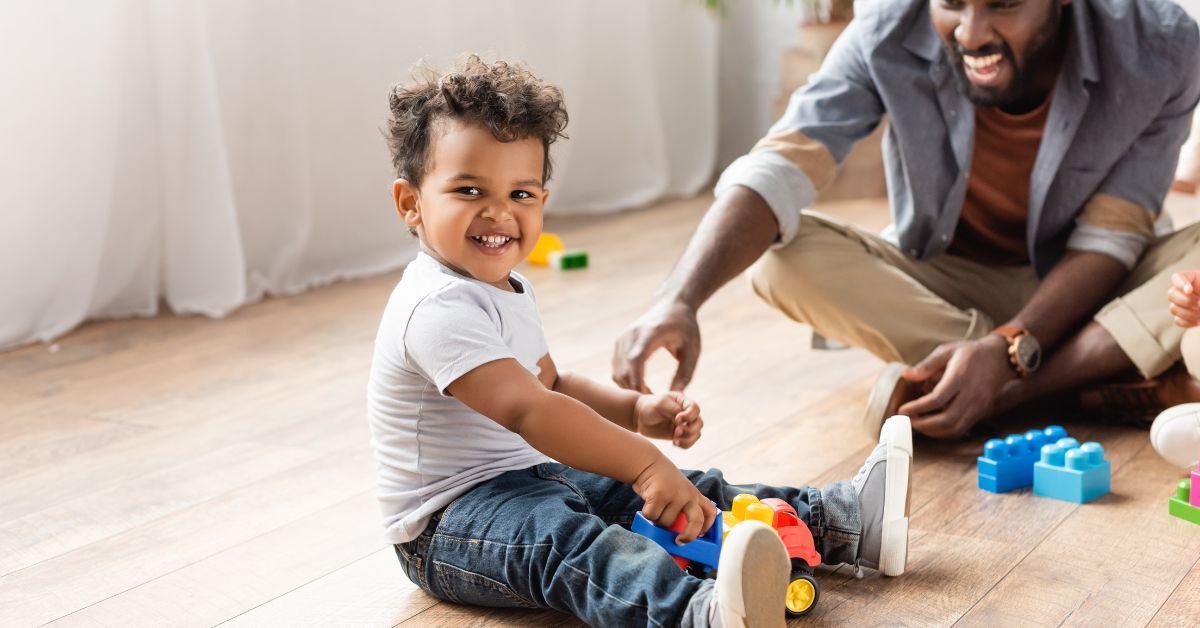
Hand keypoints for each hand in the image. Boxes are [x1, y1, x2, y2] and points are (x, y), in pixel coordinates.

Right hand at [613, 300, 700, 392]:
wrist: (672, 305)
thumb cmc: (685, 328)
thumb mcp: (693, 350)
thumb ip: (686, 372)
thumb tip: (676, 394)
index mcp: (651, 333)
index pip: (636, 358)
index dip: (638, 379)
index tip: (648, 395)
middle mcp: (632, 334)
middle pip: (623, 368)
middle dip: (634, 388)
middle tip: (651, 401)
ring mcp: (623, 338)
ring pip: (617, 370)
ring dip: (628, 386)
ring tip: (648, 394)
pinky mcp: (620, 342)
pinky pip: (616, 367)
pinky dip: (625, 379)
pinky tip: (641, 385)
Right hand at [632, 457, 717, 543]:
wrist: (648, 463)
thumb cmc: (662, 481)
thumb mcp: (680, 490)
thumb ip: (683, 506)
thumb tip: (678, 533)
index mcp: (695, 495)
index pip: (710, 512)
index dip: (708, 527)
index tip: (701, 536)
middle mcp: (688, 495)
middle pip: (696, 522)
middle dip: (688, 536)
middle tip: (679, 541)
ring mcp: (675, 495)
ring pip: (667, 522)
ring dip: (658, 520)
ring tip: (656, 507)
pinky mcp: (659, 495)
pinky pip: (652, 516)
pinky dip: (647, 514)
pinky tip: (647, 503)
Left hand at [634, 391, 702, 447]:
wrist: (640, 416)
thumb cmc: (650, 406)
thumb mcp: (660, 403)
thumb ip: (673, 409)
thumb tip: (683, 419)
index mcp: (683, 402)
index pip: (695, 409)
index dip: (689, 416)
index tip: (677, 419)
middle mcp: (687, 414)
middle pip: (699, 423)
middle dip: (690, 429)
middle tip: (676, 432)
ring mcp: (684, 425)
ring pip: (696, 434)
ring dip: (688, 439)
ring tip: (675, 440)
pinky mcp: (680, 435)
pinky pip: (689, 442)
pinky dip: (685, 445)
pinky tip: (675, 443)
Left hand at [897, 336, 1014, 438]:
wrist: (1000, 358)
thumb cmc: (971, 353)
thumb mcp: (947, 351)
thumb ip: (926, 365)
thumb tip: (906, 375)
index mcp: (960, 377)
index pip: (937, 399)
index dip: (917, 408)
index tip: (902, 410)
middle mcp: (971, 395)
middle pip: (946, 419)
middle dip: (923, 424)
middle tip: (907, 420)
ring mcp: (978, 406)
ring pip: (954, 428)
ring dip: (932, 431)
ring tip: (917, 424)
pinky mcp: (981, 413)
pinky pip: (962, 429)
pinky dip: (944, 432)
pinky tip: (932, 426)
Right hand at [1168, 270, 1199, 326]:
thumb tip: (1199, 304)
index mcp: (1191, 278)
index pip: (1177, 277)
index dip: (1180, 283)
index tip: (1190, 290)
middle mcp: (1182, 290)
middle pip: (1171, 294)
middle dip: (1185, 302)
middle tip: (1199, 305)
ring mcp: (1180, 304)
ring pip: (1173, 308)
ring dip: (1188, 313)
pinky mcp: (1181, 316)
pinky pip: (1178, 320)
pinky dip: (1189, 322)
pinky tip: (1199, 321)